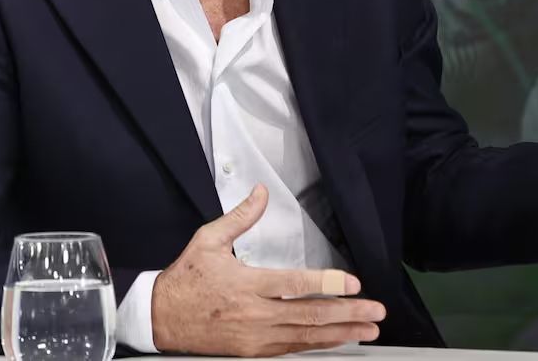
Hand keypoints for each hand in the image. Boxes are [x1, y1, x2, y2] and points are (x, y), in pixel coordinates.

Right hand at [151, 183, 385, 355]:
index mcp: (246, 284)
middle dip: (348, 314)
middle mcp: (255, 315)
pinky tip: (337, 340)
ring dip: (341, 333)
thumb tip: (261, 193)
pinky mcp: (253, 351)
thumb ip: (240, 217)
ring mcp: (255, 337)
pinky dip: (318, 345)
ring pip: (306, 337)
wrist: (161, 317)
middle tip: (376, 312)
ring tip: (368, 330)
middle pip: (310, 316)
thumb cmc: (186, 278)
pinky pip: (292, 349)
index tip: (353, 284)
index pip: (294, 286)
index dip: (326, 285)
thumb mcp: (208, 240)